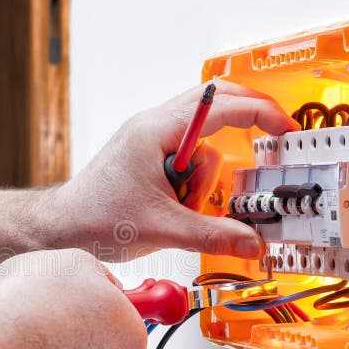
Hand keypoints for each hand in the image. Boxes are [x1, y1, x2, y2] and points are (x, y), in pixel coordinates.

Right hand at [0, 248, 145, 348]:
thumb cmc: (32, 302)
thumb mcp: (73, 261)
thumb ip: (97, 274)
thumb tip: (102, 285)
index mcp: (132, 333)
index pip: (129, 312)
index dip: (106, 298)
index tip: (92, 295)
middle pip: (102, 339)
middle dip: (80, 322)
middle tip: (51, 304)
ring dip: (56, 344)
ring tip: (27, 323)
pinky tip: (18, 348)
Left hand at [52, 80, 299, 259]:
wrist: (60, 228)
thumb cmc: (96, 219)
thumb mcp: (163, 229)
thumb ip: (213, 236)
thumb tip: (253, 243)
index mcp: (156, 130)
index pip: (222, 107)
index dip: (261, 114)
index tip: (287, 129)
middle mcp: (153, 126)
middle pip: (214, 105)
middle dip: (244, 124)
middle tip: (270, 140)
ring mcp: (148, 139)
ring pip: (201, 142)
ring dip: (204, 176)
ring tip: (181, 206)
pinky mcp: (146, 156)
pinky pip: (185, 158)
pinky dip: (191, 181)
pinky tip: (173, 207)